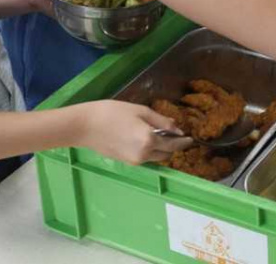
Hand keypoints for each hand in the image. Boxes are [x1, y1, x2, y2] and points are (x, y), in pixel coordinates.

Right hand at [75, 100, 192, 164]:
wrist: (85, 126)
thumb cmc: (113, 112)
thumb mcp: (140, 111)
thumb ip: (161, 121)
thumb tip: (177, 128)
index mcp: (149, 140)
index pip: (173, 144)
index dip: (183, 141)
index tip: (190, 138)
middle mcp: (144, 154)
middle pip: (166, 154)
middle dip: (172, 145)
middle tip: (173, 133)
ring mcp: (135, 161)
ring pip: (156, 157)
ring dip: (161, 148)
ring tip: (158, 134)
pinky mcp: (126, 163)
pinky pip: (145, 158)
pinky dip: (150, 150)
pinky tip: (144, 138)